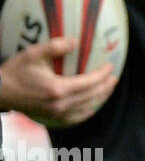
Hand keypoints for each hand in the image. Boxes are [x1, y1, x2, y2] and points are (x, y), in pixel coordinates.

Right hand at [0, 38, 117, 126]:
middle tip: (114, 77)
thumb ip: (55, 46)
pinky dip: (86, 113)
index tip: (111, 66)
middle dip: (106, 87)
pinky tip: (91, 108)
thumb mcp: (33, 54)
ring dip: (100, 98)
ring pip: (86, 108)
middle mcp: (60, 104)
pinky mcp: (50, 119)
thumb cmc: (15, 71)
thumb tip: (76, 42)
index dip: (103, 74)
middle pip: (92, 96)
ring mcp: (56, 114)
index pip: (90, 82)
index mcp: (58, 89)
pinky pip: (74, 119)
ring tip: (107, 89)